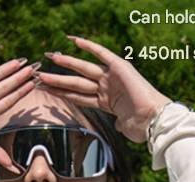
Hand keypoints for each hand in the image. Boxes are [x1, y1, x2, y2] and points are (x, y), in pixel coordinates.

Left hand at [36, 36, 172, 143]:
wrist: (154, 121)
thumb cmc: (142, 127)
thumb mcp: (125, 127)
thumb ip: (119, 124)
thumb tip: (119, 126)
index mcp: (106, 102)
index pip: (78, 97)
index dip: (62, 93)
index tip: (47, 90)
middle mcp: (106, 88)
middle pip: (75, 83)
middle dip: (57, 79)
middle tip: (39, 75)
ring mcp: (112, 77)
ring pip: (82, 71)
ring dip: (64, 65)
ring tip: (48, 60)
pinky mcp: (120, 68)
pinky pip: (101, 54)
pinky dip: (88, 46)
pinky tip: (73, 40)